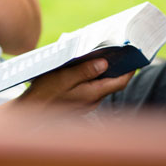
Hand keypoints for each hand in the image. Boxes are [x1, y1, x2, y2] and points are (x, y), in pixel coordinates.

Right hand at [16, 58, 133, 112]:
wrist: (30, 112)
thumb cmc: (45, 93)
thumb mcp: (63, 77)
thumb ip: (84, 71)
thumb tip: (105, 64)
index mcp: (92, 94)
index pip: (120, 82)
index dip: (130, 70)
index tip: (135, 57)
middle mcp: (93, 101)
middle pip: (112, 84)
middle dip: (117, 69)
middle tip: (118, 52)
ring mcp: (86, 105)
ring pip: (101, 87)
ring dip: (103, 73)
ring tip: (101, 56)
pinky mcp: (78, 105)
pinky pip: (91, 90)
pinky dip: (93, 79)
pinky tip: (85, 69)